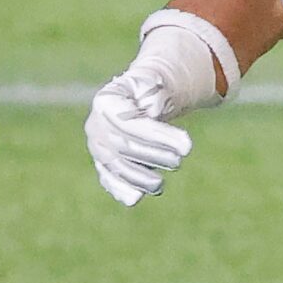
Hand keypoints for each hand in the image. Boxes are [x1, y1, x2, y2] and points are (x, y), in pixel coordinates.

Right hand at [85, 71, 194, 205]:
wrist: (139, 100)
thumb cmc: (150, 90)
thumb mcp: (155, 84)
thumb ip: (155, 95)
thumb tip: (153, 110)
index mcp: (106, 101)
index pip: (129, 123)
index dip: (157, 136)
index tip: (187, 146)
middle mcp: (95, 125)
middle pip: (123, 146)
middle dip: (153, 155)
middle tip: (179, 160)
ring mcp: (97, 146)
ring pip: (116, 166)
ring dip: (140, 178)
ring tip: (160, 184)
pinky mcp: (103, 163)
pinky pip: (109, 179)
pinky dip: (120, 190)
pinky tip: (134, 198)